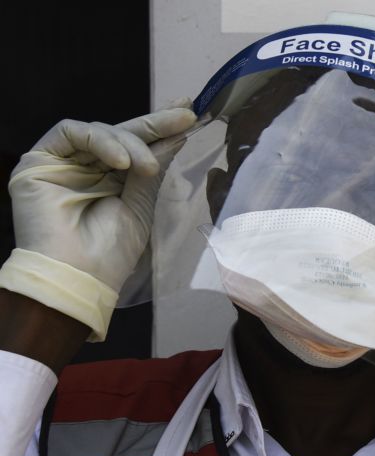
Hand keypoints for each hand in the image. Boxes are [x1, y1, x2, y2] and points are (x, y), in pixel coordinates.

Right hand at [1, 102, 195, 339]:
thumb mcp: (141, 204)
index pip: (135, 146)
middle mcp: (87, 168)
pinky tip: (122, 163)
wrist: (79, 275)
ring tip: (148, 167)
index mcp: (111, 180)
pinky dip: (102, 140)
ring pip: (101, 131)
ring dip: (131, 144)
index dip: (160, 129)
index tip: (189, 115)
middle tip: (185, 116)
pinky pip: (71, 132)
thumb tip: (176, 136)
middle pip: (120, 134)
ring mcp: (63, 163)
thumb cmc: (111, 251)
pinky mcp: (39, 160)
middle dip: (155, 124)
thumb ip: (152, 167)